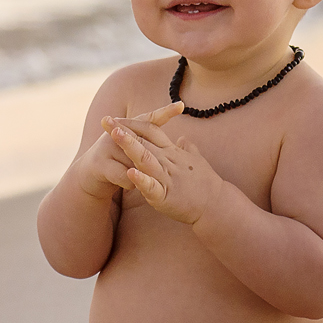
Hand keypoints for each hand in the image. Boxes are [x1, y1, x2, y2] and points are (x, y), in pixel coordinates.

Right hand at [72, 101, 185, 200]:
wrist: (90, 175)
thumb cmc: (118, 160)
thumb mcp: (133, 149)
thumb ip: (152, 141)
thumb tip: (183, 140)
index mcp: (128, 127)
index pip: (150, 119)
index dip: (165, 112)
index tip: (181, 105)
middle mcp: (116, 133)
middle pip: (141, 141)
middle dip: (151, 154)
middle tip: (161, 164)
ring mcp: (107, 148)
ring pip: (134, 162)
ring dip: (140, 173)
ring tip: (136, 176)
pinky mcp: (100, 165)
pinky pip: (125, 176)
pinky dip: (131, 184)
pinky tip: (130, 184)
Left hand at [104, 109, 222, 226]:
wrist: (217, 205)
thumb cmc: (206, 183)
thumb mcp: (197, 160)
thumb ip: (188, 148)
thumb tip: (183, 139)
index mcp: (172, 152)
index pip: (151, 131)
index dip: (133, 123)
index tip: (116, 118)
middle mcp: (168, 161)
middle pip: (144, 141)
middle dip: (124, 131)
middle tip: (106, 120)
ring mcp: (167, 178)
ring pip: (145, 159)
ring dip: (129, 146)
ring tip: (114, 135)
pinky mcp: (166, 197)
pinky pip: (152, 187)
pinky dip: (141, 180)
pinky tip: (130, 173)